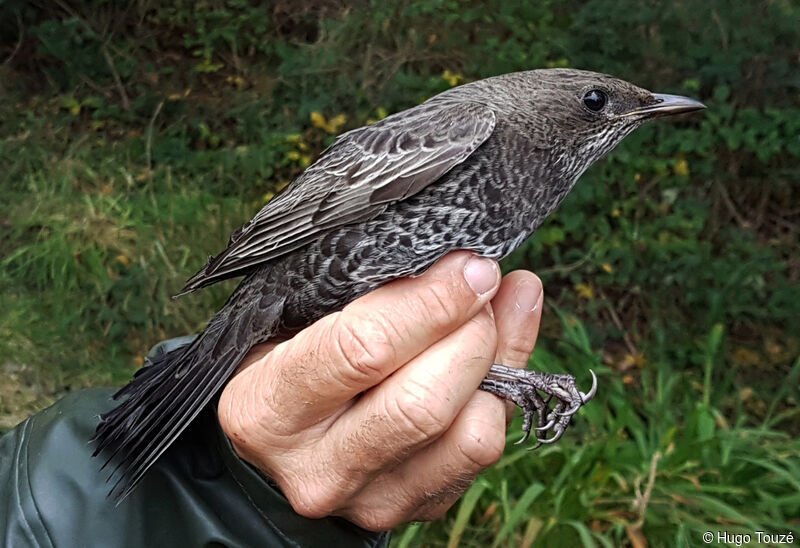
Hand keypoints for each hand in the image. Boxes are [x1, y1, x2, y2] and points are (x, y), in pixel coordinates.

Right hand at [218, 251, 543, 530]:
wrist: (282, 447)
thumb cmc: (288, 362)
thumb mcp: (299, 319)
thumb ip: (369, 296)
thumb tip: (464, 268)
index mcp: (269, 409)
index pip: (363, 352)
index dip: (431, 303)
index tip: (469, 265)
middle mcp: (320, 469)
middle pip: (424, 403)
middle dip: (471, 331)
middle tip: (483, 282)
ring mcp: (374, 500)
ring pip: (471, 436)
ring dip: (499, 359)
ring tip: (494, 311)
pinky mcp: (420, 509)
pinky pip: (485, 448)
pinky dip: (506, 389)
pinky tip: (500, 347)